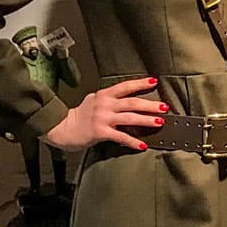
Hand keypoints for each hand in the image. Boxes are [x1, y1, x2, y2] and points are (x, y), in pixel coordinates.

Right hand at [42, 77, 167, 152]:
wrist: (61, 128)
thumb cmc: (78, 116)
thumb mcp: (92, 101)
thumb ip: (107, 99)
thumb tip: (122, 98)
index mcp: (103, 95)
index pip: (125, 86)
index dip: (140, 83)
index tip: (154, 81)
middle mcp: (104, 104)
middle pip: (132, 102)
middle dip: (150, 104)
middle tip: (164, 106)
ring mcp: (102, 118)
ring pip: (129, 118)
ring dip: (146, 120)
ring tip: (159, 122)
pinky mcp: (100, 132)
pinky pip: (120, 136)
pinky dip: (132, 141)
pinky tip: (142, 144)